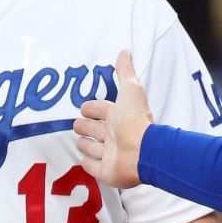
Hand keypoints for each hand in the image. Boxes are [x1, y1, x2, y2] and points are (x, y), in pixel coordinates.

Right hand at [74, 50, 151, 188]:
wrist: (143, 151)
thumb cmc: (135, 121)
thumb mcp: (130, 90)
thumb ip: (125, 72)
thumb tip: (125, 51)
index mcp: (118, 117)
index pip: (101, 110)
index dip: (92, 108)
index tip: (84, 107)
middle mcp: (114, 136)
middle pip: (94, 130)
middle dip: (85, 126)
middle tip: (78, 124)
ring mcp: (110, 155)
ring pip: (93, 148)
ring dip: (86, 145)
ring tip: (80, 141)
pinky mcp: (105, 171)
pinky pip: (93, 168)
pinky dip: (88, 164)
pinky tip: (85, 160)